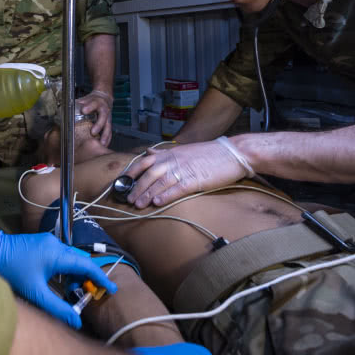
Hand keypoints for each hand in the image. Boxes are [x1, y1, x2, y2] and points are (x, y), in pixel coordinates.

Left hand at [0, 231, 117, 328]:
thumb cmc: (11, 270)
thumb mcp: (35, 293)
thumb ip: (57, 308)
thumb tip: (76, 321)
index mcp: (57, 254)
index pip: (87, 265)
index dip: (100, 277)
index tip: (111, 289)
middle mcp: (56, 244)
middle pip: (81, 260)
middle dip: (87, 277)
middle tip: (88, 294)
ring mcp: (49, 241)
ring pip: (72, 257)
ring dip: (76, 273)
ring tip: (71, 290)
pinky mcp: (42, 243)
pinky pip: (62, 254)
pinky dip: (67, 267)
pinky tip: (59, 281)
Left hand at [77, 90, 112, 145]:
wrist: (104, 97)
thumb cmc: (92, 100)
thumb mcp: (85, 99)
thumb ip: (76, 104)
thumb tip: (63, 110)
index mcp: (97, 102)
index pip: (94, 104)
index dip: (89, 107)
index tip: (84, 110)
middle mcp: (104, 109)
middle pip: (103, 117)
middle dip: (98, 125)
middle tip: (93, 132)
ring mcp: (108, 117)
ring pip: (108, 126)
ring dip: (105, 135)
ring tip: (101, 143)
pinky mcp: (109, 123)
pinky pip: (110, 132)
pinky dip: (108, 139)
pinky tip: (104, 145)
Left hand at [125, 141, 248, 208]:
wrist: (231, 153)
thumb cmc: (209, 154)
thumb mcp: (183, 149)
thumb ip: (164, 152)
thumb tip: (148, 151)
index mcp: (169, 153)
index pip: (144, 162)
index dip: (131, 173)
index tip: (122, 183)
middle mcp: (173, 160)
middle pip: (148, 174)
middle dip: (136, 187)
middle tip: (128, 199)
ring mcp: (183, 169)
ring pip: (159, 182)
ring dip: (147, 194)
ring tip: (138, 204)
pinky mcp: (195, 179)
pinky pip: (177, 188)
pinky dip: (166, 196)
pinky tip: (158, 203)